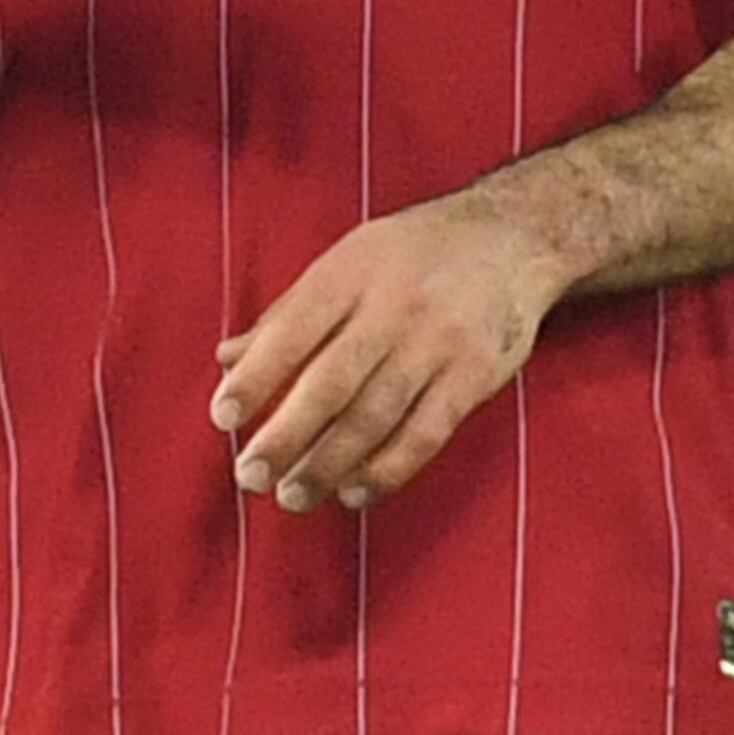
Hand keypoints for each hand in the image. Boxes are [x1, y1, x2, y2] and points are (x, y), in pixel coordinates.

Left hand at [211, 185, 568, 514]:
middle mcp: (393, 306)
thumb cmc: (412, 253)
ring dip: (328, 464)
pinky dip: (388, 469)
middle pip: (330, 383)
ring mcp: (438, 342)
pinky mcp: (475, 374)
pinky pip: (426, 432)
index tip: (222, 418)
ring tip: (293, 496)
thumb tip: (226, 359)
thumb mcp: (346, 261)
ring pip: (375, 415)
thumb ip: (289, 313)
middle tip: (250, 476)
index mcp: (350, 273)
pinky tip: (354, 492)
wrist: (511, 238)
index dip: (255, 377)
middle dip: (285, 436)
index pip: (292, 330)